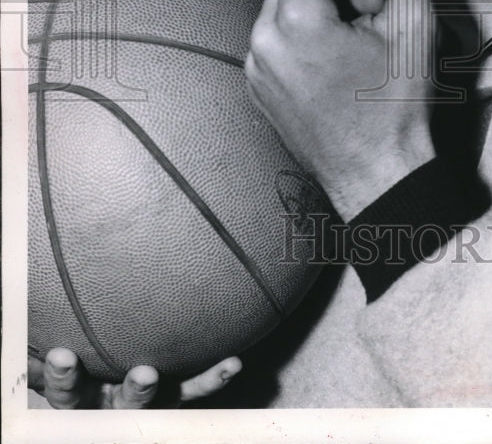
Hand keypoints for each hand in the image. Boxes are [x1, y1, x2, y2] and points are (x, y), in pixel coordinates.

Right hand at [28, 347, 241, 408]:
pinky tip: (234, 362)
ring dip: (173, 389)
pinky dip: (213, 378)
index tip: (62, 354)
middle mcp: (114, 405)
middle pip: (123, 404)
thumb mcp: (58, 365)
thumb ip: (40, 352)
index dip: (63, 376)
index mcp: (81, 396)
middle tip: (146, 374)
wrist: (109, 395)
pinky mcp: (174, 399)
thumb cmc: (80, 366)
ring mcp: (147, 405)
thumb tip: (22, 322)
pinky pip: (195, 391)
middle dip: (135, 391)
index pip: (67, 390)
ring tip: (178, 371)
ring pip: (162, 402)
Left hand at [245, 0, 437, 218]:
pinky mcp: (257, 89)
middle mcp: (263, 43)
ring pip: (279, 9)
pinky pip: (273, 41)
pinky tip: (336, 61)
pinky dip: (301, 35)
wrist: (378, 177)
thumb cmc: (397, 106)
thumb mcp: (415, 25)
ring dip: (314, 6)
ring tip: (354, 38)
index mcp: (297, 22)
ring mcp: (256, 70)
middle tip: (366, 1)